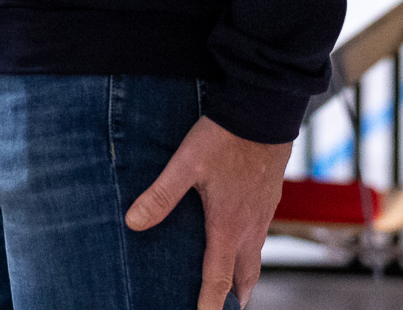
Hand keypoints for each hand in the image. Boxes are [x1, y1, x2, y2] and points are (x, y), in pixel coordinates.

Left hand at [125, 116, 290, 309]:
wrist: (263, 112)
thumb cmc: (224, 137)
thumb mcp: (185, 164)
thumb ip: (160, 195)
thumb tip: (133, 223)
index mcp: (228, 226)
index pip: (219, 279)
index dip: (210, 305)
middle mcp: (250, 227)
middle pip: (245, 277)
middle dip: (234, 297)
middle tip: (223, 309)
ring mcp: (264, 214)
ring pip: (255, 257)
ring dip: (244, 277)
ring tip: (233, 287)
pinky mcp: (269, 199)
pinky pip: (261, 236)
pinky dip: (251, 251)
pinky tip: (241, 240)